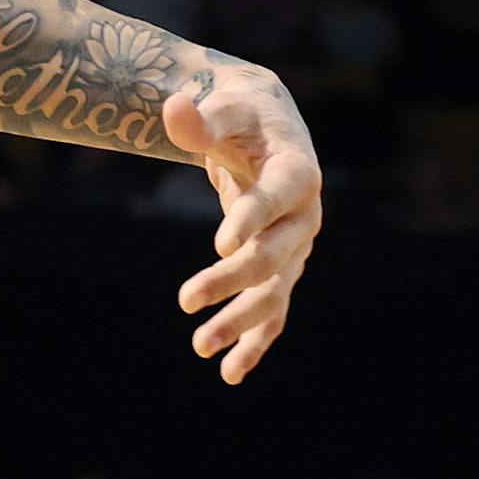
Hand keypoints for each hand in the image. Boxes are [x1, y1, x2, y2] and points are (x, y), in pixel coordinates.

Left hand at [170, 62, 321, 384]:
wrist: (267, 129)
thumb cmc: (241, 115)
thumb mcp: (224, 105)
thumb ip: (200, 116)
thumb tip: (173, 110)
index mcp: (298, 171)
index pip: (276, 200)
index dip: (251, 221)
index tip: (221, 245)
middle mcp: (305, 216)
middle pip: (273, 255)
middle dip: (232, 281)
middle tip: (184, 300)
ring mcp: (296, 248)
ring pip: (274, 293)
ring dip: (241, 323)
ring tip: (200, 347)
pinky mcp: (282, 269)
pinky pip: (273, 311)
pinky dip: (255, 342)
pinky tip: (230, 373)